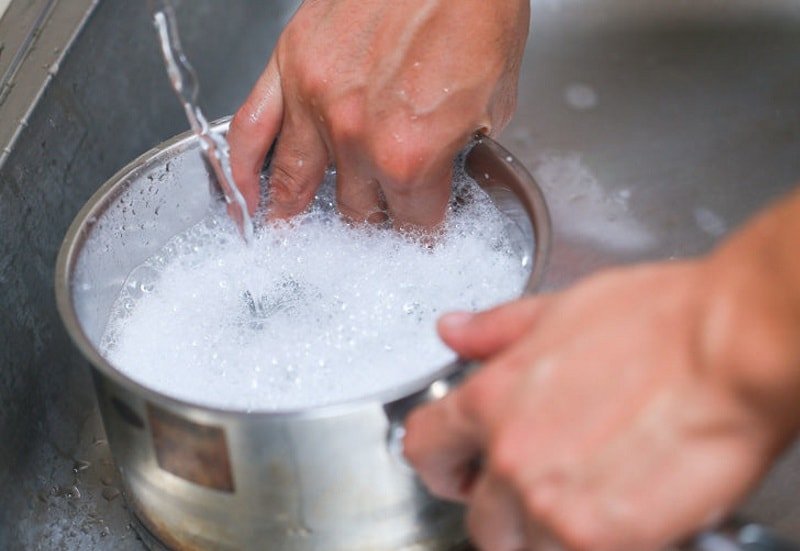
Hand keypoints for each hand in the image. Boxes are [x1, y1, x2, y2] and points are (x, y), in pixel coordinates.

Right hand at [228, 0, 529, 228]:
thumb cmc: (480, 10)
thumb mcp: (496, 102)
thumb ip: (461, 150)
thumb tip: (445, 167)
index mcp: (412, 154)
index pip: (412, 225)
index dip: (420, 235)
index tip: (418, 237)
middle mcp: (356, 137)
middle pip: (354, 212)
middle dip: (369, 223)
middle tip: (371, 223)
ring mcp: (314, 101)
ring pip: (293, 184)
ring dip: (292, 218)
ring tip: (286, 236)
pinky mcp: (288, 65)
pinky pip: (249, 130)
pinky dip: (241, 171)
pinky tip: (242, 197)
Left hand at [405, 255, 799, 550]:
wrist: (732, 351)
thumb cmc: (660, 323)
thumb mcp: (559, 309)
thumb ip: (495, 330)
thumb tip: (454, 331)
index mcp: (491, 400)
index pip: (424, 450)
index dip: (442, 460)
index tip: (460, 465)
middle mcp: (512, 459)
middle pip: (476, 517)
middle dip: (501, 505)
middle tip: (541, 482)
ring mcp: (553, 506)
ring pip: (522, 546)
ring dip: (546, 529)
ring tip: (588, 490)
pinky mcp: (600, 540)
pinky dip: (589, 540)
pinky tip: (619, 502)